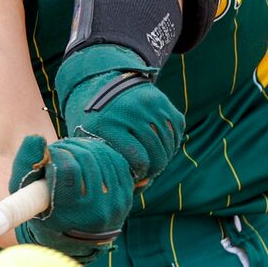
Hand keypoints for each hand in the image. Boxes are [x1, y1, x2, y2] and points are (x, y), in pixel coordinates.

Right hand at [8, 134, 134, 260]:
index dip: (57, 154)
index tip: (50, 155)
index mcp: (70, 215)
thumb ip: (26, 164)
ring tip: (70, 151)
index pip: (68, 169)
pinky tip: (86, 155)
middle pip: (86, 159)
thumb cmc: (43, 213)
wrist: (73, 239)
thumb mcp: (25, 194)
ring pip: (102, 156)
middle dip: (69, 146)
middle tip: (59, 149)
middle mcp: (97, 211)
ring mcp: (116, 204)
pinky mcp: (127, 195)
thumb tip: (36, 138)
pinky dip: (100, 152)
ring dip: (83, 146)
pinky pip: (116, 160)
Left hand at [54, 42, 184, 187]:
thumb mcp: (92, 143)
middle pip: (157, 153)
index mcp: (109, 125)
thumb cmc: (94, 122)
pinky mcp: (161, 101)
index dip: (141, 174)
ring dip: (164, 156)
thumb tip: (144, 185)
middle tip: (148, 172)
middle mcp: (131, 112)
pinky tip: (160, 145)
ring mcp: (149, 105)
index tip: (134, 175)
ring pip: (169, 143)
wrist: (100, 81)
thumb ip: (113, 166)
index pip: (139, 161)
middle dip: (155, 169)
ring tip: (154, 161)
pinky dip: (171, 141)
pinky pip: (176, 129)